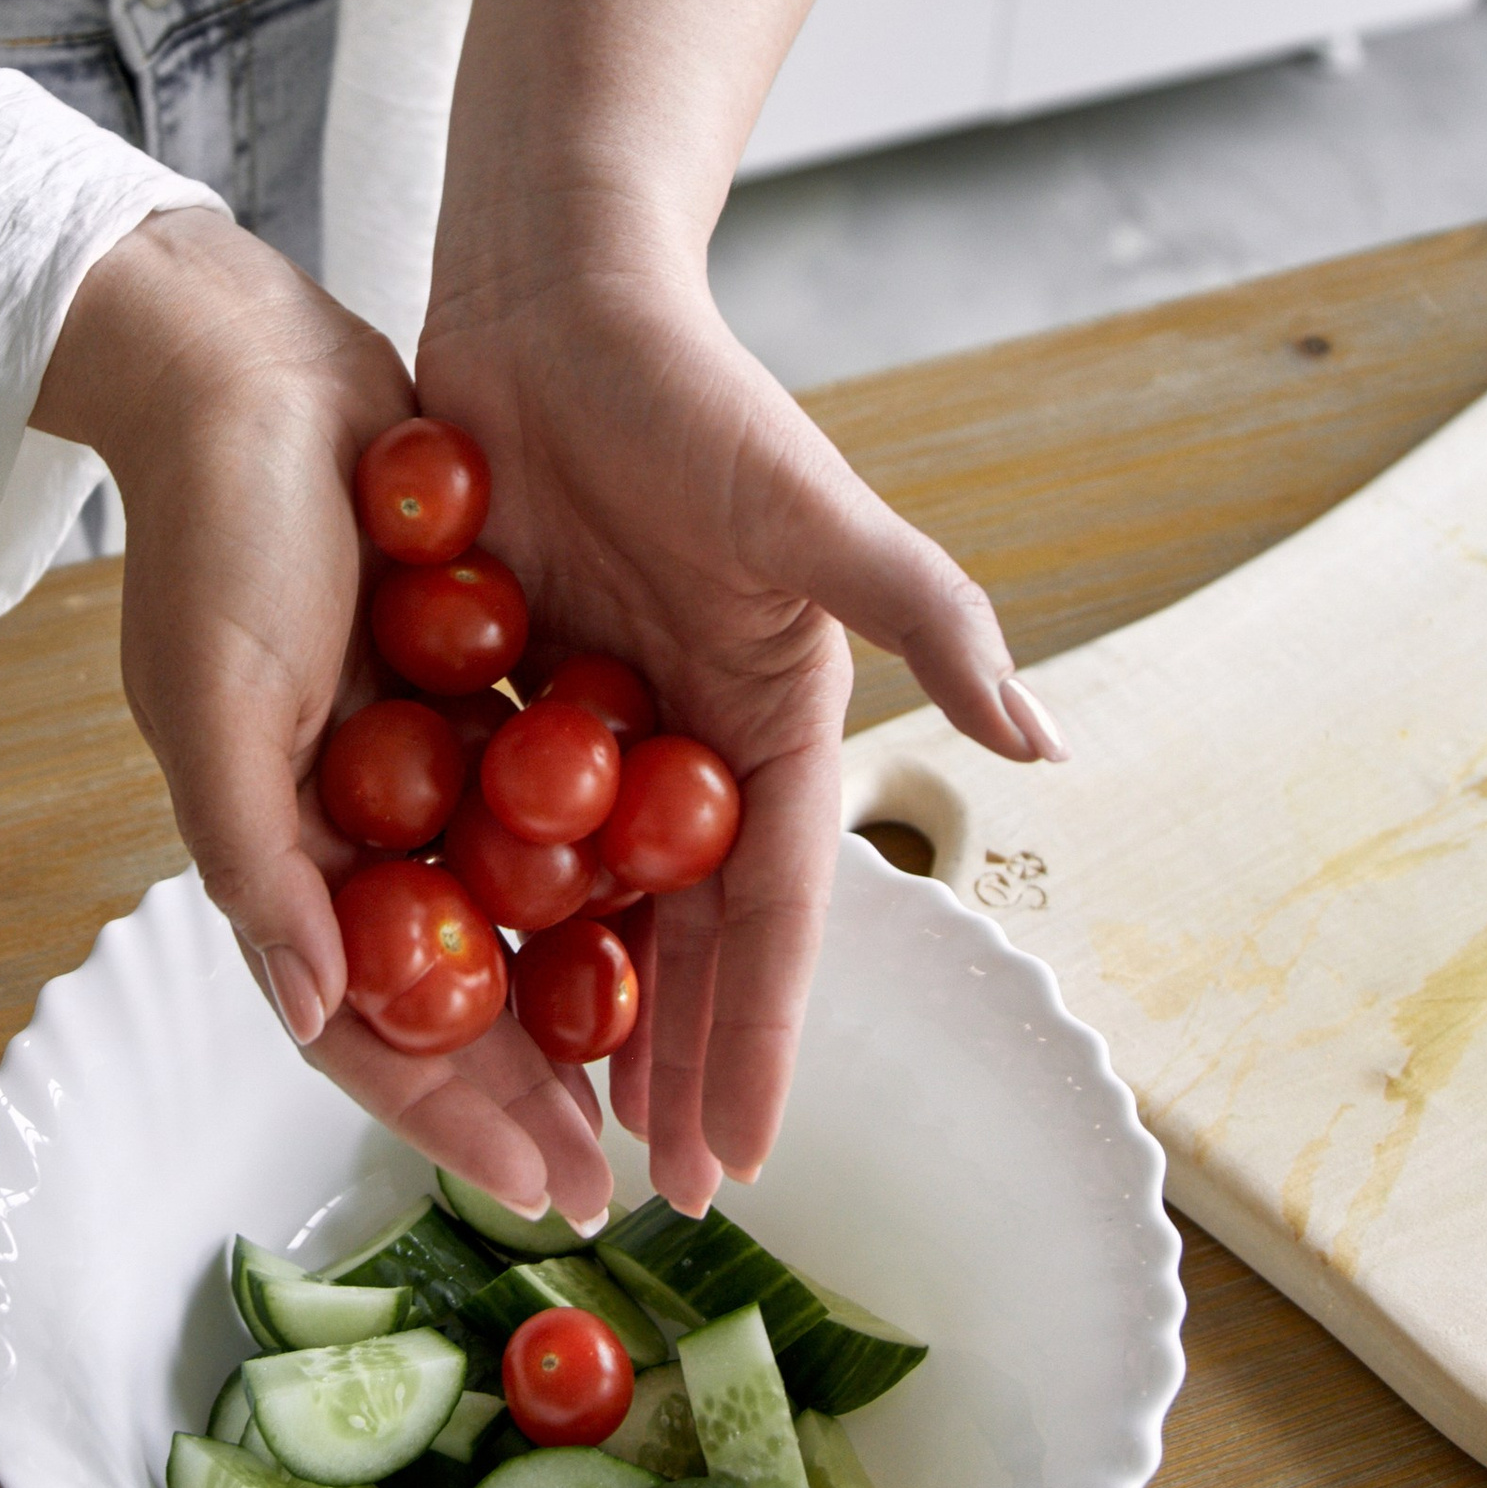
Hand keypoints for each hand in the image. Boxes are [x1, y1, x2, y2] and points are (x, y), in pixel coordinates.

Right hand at [33, 212, 616, 1225]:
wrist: (248, 369)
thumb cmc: (214, 535)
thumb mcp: (217, 701)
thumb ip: (257, 862)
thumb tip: (318, 1015)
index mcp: (282, 851)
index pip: (371, 1028)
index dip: (458, 1117)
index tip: (550, 1190)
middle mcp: (347, 827)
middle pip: (455, 992)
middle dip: (535, 1086)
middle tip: (632, 1175)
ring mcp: (410, 762)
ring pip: (508, 912)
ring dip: (575, 990)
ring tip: (661, 1073)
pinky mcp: (466, 692)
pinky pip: (541, 804)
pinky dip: (595, 863)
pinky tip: (675, 906)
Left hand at [418, 254, 1056, 1214]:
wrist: (553, 296)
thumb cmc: (692, 391)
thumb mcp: (813, 509)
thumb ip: (930, 617)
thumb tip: (1048, 743)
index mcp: (775, 714)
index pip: (774, 911)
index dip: (757, 1034)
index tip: (738, 1156)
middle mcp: (688, 736)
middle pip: (679, 935)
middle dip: (669, 1060)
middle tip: (643, 1191)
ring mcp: (591, 722)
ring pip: (582, 903)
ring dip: (573, 1012)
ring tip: (548, 1127)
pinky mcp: (502, 689)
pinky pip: (485, 826)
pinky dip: (475, 912)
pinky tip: (439, 993)